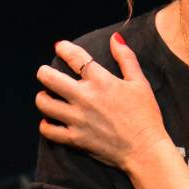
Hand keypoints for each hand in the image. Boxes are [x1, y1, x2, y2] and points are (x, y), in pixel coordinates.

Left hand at [35, 34, 169, 168]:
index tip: (59, 46)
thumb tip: (115, 38)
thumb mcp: (140, 82)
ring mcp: (77, 119)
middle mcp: (85, 97)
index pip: (75, 58)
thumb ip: (126, 58)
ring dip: (43, 97)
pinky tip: (49, 121)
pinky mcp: (75, 139)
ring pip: (45, 104)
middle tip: (45, 73)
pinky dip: (45, 125)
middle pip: (50, 79)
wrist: (145, 149)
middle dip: (44, 72)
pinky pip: (49, 130)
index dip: (64, 49)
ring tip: (47, 96)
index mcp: (101, 81)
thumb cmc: (146, 115)